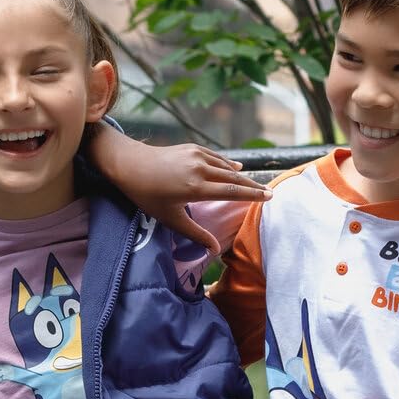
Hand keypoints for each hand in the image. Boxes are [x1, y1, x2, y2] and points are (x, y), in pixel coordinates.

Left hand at [87, 129, 267, 256]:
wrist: (129, 163)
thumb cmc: (147, 194)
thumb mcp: (169, 218)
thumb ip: (195, 233)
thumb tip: (215, 250)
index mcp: (196, 188)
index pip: (232, 192)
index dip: (253, 196)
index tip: (270, 197)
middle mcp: (200, 169)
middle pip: (234, 179)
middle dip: (252, 186)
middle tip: (269, 192)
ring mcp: (196, 156)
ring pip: (226, 167)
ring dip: (241, 176)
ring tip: (254, 184)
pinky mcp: (192, 148)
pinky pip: (216, 157)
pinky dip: (227, 164)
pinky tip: (235, 168)